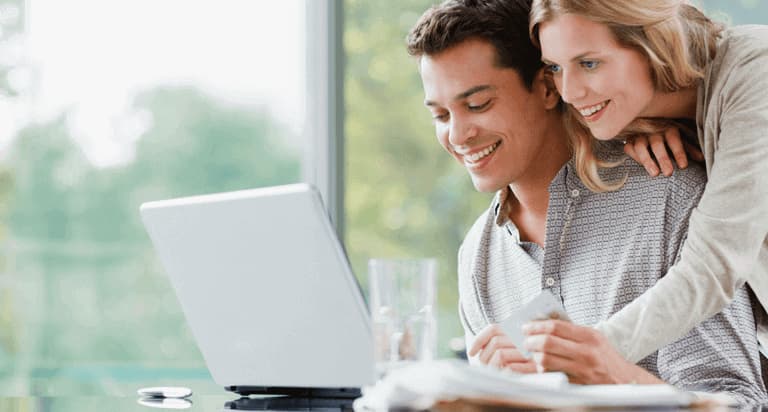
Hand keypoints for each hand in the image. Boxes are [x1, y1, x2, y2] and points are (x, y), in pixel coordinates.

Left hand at [467, 324, 536, 372]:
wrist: (564, 361)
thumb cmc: (538, 354)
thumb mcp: (521, 344)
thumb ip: (505, 340)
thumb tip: (476, 349)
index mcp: (518, 330)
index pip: (493, 330)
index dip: (479, 340)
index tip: (471, 352)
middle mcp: (523, 339)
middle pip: (495, 344)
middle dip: (484, 356)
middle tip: (484, 364)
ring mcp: (529, 353)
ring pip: (500, 355)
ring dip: (492, 366)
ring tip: (493, 371)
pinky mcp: (534, 368)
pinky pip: (510, 369)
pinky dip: (503, 373)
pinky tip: (504, 375)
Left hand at [522, 320, 662, 384]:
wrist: (624, 380)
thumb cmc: (604, 357)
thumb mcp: (593, 338)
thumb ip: (571, 331)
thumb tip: (543, 323)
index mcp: (590, 336)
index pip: (555, 326)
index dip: (536, 326)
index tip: (526, 327)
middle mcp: (587, 352)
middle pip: (548, 343)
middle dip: (530, 341)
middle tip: (525, 341)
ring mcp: (583, 369)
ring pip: (546, 360)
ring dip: (534, 357)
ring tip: (533, 354)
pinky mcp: (579, 384)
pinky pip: (552, 375)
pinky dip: (543, 370)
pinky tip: (542, 367)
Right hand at [623, 128, 703, 176]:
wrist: (645, 120)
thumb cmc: (666, 132)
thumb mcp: (680, 137)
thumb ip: (688, 148)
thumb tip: (701, 158)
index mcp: (668, 128)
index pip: (674, 140)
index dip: (679, 152)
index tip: (683, 166)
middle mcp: (653, 130)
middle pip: (657, 144)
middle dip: (663, 159)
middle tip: (669, 173)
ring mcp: (640, 135)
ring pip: (641, 147)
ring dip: (647, 161)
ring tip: (655, 174)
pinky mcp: (629, 140)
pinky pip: (629, 148)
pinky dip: (634, 156)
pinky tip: (641, 166)